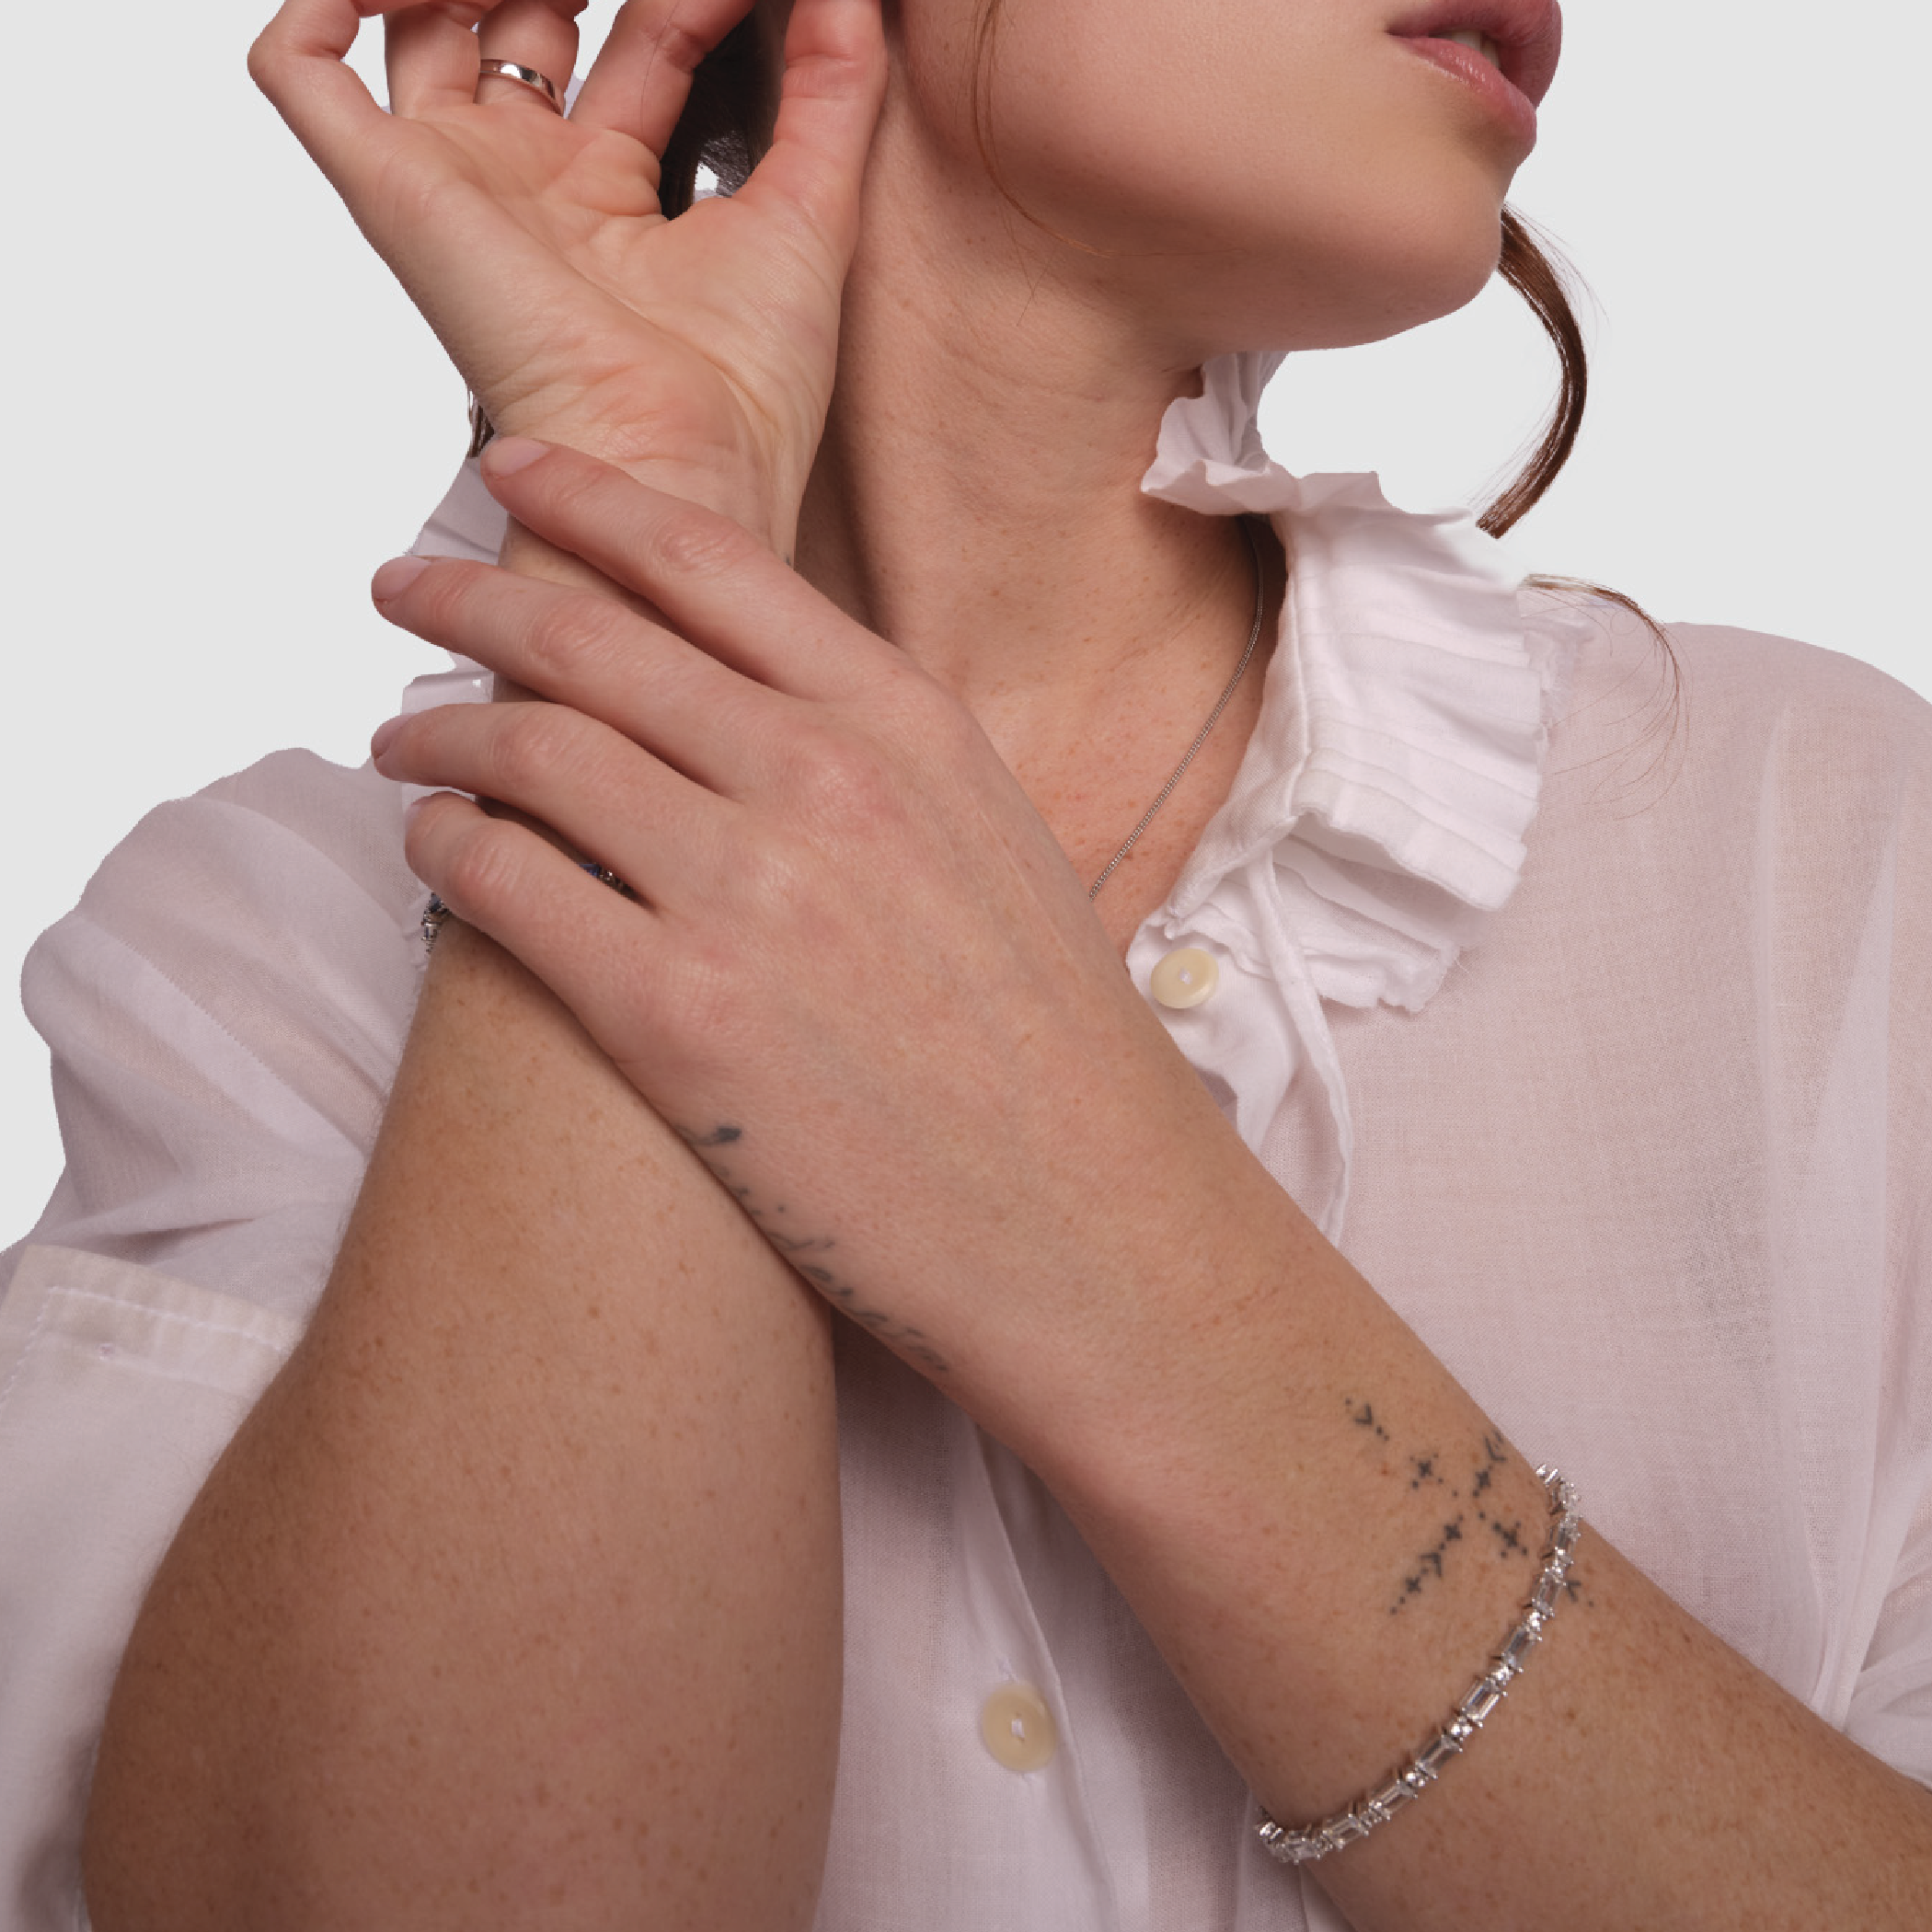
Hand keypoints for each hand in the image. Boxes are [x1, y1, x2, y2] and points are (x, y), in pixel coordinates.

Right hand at [251, 0, 885, 550]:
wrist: (676, 460)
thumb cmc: (740, 392)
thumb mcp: (814, 207)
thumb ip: (835, 87)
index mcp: (616, 200)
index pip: (637, 42)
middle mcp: (530, 188)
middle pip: (523, 17)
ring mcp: (459, 184)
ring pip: (416, 21)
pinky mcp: (394, 192)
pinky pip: (303, 73)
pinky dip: (318, 5)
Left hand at [367, 441, 1269, 1418]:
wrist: (1090, 1219)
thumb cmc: (1048, 1044)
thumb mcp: (990, 839)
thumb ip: (871, 753)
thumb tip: (745, 702)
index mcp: (903, 720)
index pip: (705, 556)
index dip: (586, 496)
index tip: (511, 470)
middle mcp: (818, 778)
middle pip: (589, 638)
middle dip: (470, 596)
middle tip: (399, 591)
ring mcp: (742, 894)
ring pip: (528, 752)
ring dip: (437, 728)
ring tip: (400, 738)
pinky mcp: (676, 1020)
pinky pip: (505, 887)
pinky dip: (445, 846)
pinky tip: (434, 844)